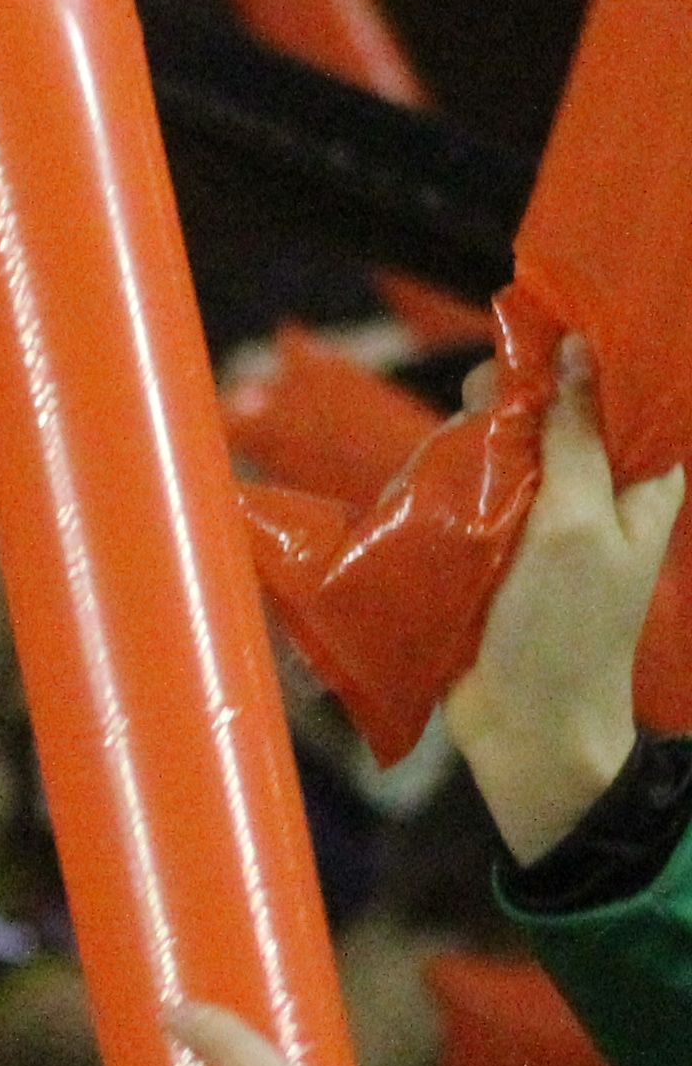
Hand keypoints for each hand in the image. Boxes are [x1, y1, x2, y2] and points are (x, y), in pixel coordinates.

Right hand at [455, 340, 684, 864]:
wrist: (526, 728)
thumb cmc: (567, 630)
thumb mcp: (576, 523)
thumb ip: (575, 438)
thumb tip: (578, 353)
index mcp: (640, 485)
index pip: (622, 398)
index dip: (584, 360)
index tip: (536, 338)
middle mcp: (591, 495)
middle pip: (551, 414)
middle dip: (513, 401)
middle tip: (482, 408)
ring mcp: (537, 522)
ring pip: (499, 449)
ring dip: (470, 443)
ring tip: (448, 457)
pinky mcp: (488, 548)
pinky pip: (464, 492)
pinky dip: (442, 480)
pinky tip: (425, 483)